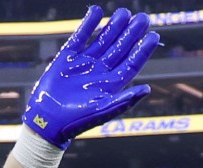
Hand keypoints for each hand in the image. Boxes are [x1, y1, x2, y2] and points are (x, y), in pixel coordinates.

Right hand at [22, 5, 158, 148]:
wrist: (48, 121)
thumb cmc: (77, 121)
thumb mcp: (103, 111)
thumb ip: (125, 100)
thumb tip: (148, 89)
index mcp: (111, 84)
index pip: (132, 63)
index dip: (143, 49)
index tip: (154, 35)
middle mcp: (100, 72)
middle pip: (120, 48)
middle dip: (132, 33)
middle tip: (143, 18)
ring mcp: (84, 63)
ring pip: (103, 40)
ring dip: (113, 27)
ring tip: (125, 13)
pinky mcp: (67, 58)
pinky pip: (79, 37)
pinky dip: (87, 24)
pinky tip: (96, 11)